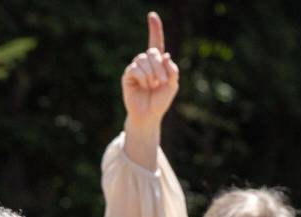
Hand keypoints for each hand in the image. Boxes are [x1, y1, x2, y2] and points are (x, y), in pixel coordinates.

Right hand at [121, 11, 178, 129]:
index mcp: (157, 62)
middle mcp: (146, 62)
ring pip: (143, 59)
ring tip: (152, 86)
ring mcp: (136, 68)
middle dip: (159, 66)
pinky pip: (135, 68)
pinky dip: (143, 77)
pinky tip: (144, 86)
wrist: (149, 116)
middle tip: (161, 81)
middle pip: (152, 52)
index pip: (156, 42)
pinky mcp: (128, 75)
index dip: (154, 29)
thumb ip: (172, 70)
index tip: (152, 15)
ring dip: (151, 74)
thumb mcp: (172, 85)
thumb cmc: (160, 102)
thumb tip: (165, 56)